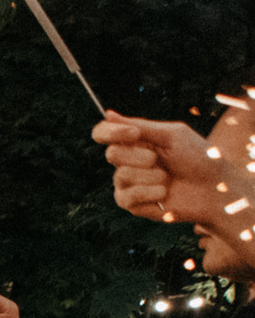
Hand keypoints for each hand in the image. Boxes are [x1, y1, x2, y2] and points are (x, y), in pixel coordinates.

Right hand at [95, 112, 222, 220]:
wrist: (214, 188)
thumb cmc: (198, 158)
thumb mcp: (172, 135)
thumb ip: (140, 126)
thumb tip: (108, 113)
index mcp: (135, 142)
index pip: (104, 133)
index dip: (110, 132)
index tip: (134, 134)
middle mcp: (127, 162)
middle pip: (112, 154)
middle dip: (139, 156)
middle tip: (159, 160)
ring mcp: (128, 184)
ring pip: (121, 176)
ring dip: (150, 176)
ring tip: (167, 179)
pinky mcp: (133, 204)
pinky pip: (127, 196)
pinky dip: (150, 192)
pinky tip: (165, 193)